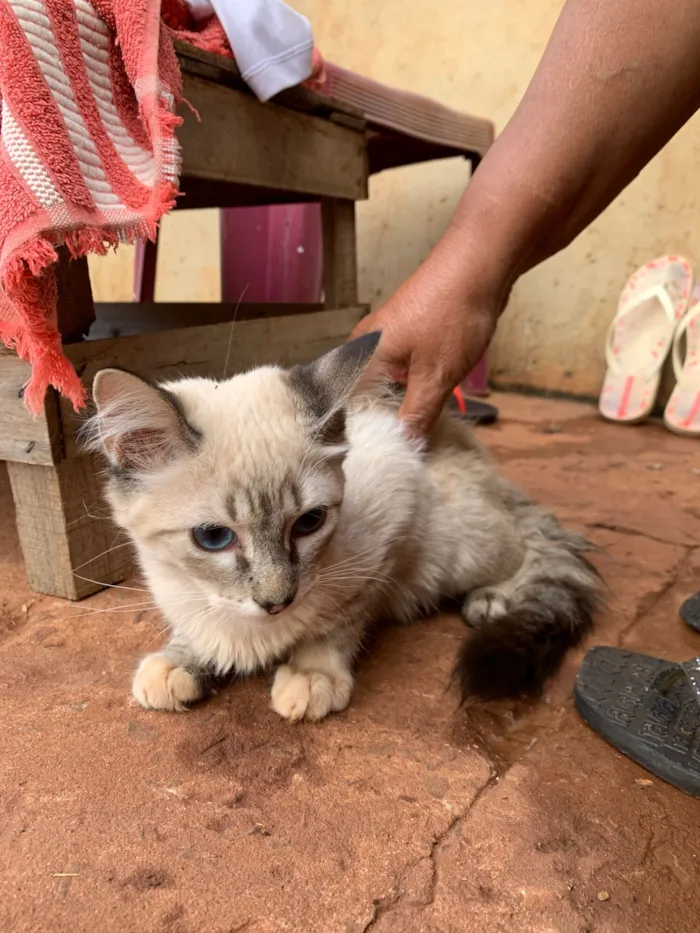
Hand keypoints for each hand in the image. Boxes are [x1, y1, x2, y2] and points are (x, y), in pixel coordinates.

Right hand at [350, 226, 507, 437]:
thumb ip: (416, 417)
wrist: (480, 264)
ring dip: (401, 412)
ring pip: (387, 388)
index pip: (346, 409)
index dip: (360, 437)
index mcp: (362, 357)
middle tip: (397, 458)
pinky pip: (404, 376)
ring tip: (412, 442)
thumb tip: (403, 449)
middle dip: (383, 427)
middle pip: (365, 400)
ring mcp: (389, 342)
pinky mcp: (411, 339)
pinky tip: (428, 413)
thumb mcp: (435, 377)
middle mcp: (368, 348)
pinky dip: (414, 394)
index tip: (374, 463)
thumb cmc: (452, 314)